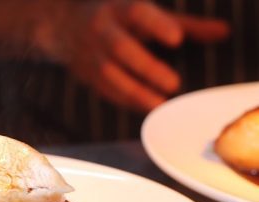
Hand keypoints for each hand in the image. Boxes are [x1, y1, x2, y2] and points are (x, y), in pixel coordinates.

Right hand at [48, 0, 228, 112]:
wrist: (63, 25)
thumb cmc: (117, 17)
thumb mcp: (147, 12)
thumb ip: (185, 23)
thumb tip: (224, 32)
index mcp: (119, 8)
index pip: (137, 13)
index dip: (156, 25)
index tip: (177, 40)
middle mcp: (101, 29)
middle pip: (121, 48)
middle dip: (146, 67)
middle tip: (174, 83)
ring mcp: (89, 52)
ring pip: (109, 74)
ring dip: (134, 91)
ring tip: (159, 104)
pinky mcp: (83, 73)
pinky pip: (103, 89)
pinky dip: (124, 100)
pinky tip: (144, 106)